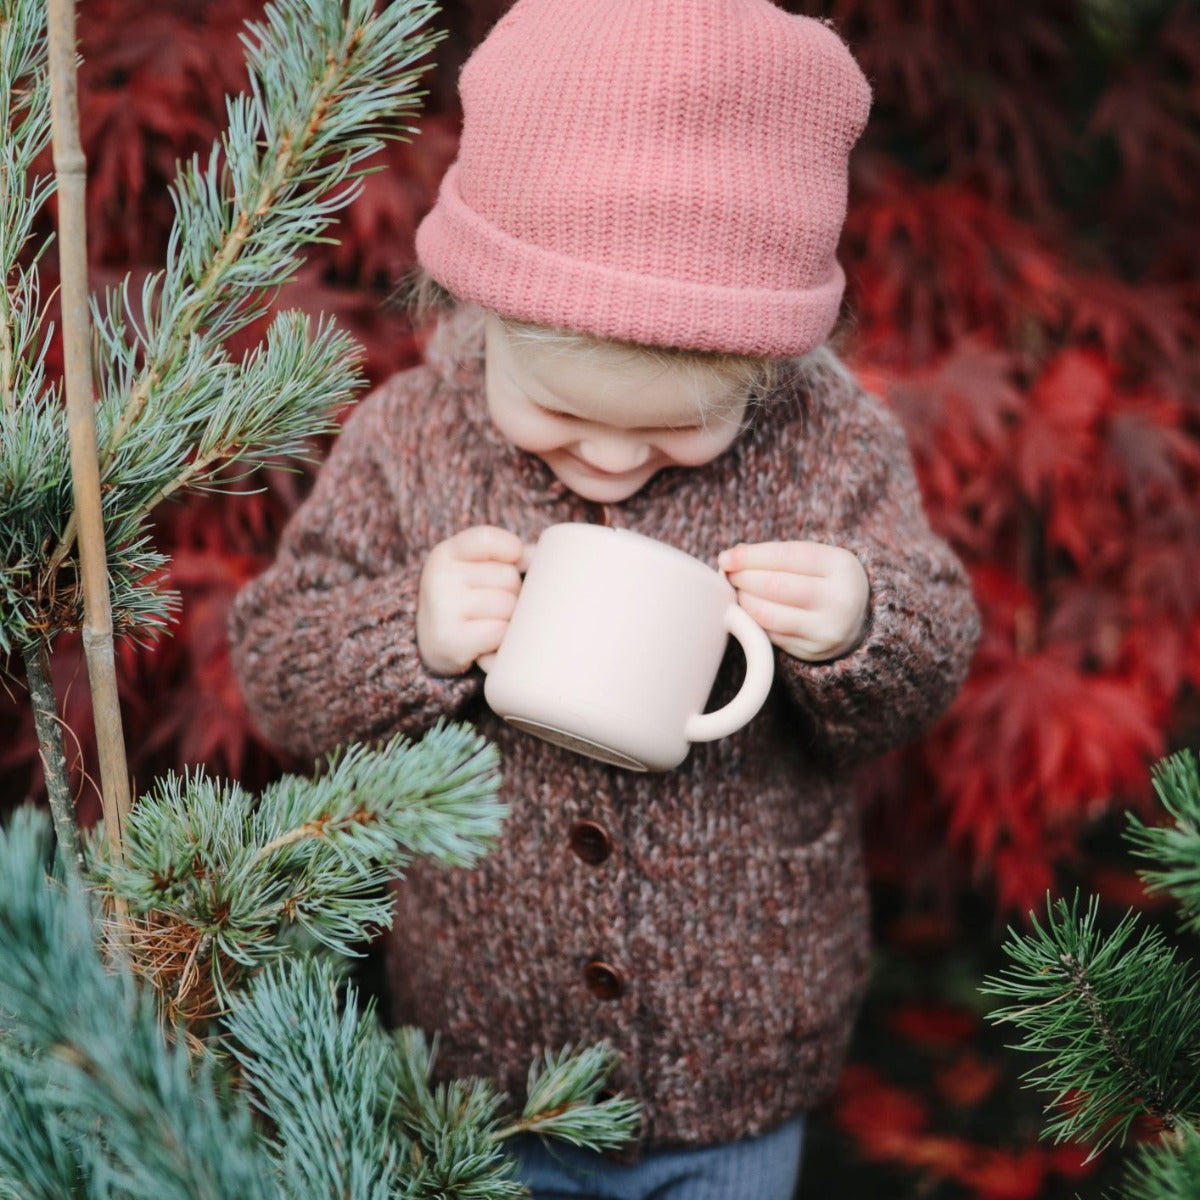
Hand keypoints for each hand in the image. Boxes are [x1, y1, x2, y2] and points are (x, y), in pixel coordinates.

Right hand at [417, 526, 529, 675]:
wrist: (435, 645)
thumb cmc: (467, 602)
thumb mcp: (477, 569)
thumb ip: (510, 557)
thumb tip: (546, 554)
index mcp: (445, 554)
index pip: (488, 538)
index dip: (512, 550)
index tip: (513, 561)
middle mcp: (439, 577)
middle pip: (508, 577)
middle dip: (512, 594)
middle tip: (492, 607)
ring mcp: (442, 607)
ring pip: (508, 606)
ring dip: (509, 620)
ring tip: (489, 624)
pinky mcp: (449, 639)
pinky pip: (500, 632)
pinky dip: (502, 641)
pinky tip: (486, 642)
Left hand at [718, 540, 869, 662]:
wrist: (859, 616)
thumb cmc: (825, 579)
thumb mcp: (814, 558)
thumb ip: (776, 555)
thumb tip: (729, 558)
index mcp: (841, 566)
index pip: (785, 556)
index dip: (749, 557)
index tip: (725, 558)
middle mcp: (839, 599)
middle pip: (773, 586)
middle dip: (741, 578)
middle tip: (727, 574)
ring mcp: (827, 629)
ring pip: (767, 614)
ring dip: (742, 600)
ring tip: (737, 590)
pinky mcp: (811, 651)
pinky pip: (769, 634)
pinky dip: (752, 620)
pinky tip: (749, 609)